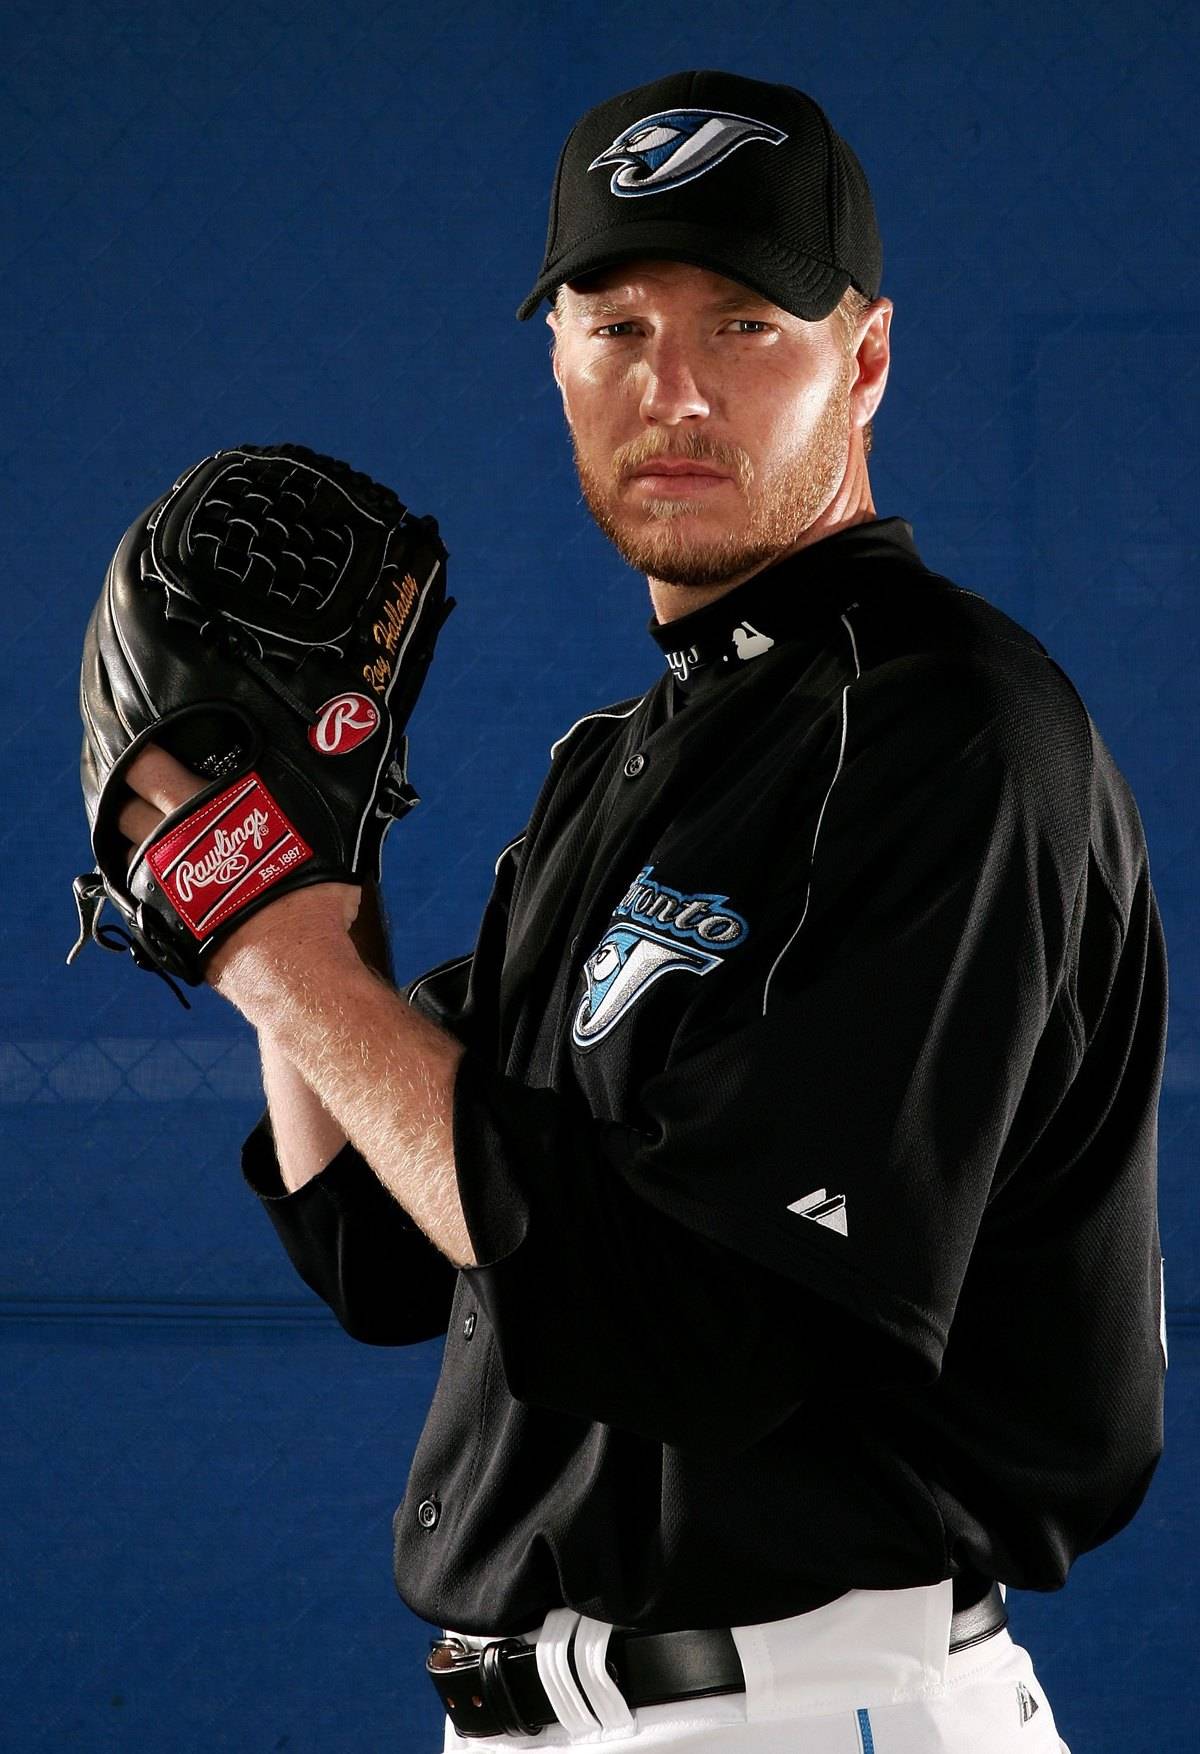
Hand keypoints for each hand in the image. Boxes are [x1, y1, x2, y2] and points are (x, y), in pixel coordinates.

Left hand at [121, 744, 360, 988]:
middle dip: (130, 800)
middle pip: (122, 809)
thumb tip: (317, 796)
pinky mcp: (161, 922)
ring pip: (126, 851)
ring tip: (162, 843)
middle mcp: (168, 842)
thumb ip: (297, 807)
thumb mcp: (318, 832)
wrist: (287, 960)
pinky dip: (147, 885)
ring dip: (137, 843)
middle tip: (150, 797)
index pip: (146, 765)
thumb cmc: (307, 892)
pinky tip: (169, 886)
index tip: (150, 750)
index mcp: (199, 807)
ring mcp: (159, 884)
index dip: (143, 754)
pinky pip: (139, 894)